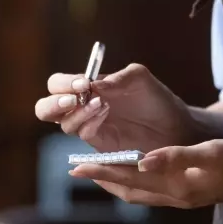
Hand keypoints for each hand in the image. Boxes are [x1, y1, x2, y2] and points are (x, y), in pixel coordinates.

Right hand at [34, 63, 197, 152]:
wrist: (177, 129)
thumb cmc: (157, 100)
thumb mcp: (140, 78)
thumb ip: (117, 77)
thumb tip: (92, 85)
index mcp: (87, 88)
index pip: (57, 84)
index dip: (63, 83)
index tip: (83, 84)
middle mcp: (83, 108)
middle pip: (46, 108)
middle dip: (53, 104)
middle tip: (74, 99)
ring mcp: (90, 128)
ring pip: (63, 124)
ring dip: (77, 113)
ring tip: (102, 105)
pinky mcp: (100, 146)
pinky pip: (83, 136)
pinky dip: (89, 125)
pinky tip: (105, 115)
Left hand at [69, 139, 222, 208]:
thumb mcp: (211, 152)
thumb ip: (176, 157)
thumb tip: (141, 159)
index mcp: (178, 186)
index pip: (131, 179)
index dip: (103, 172)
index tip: (78, 166)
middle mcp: (177, 196)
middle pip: (130, 190)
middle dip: (103, 178)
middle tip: (78, 168)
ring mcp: (184, 196)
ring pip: (140, 192)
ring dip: (117, 181)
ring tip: (98, 168)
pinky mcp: (190, 191)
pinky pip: (153, 189)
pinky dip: (136, 180)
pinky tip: (134, 167)